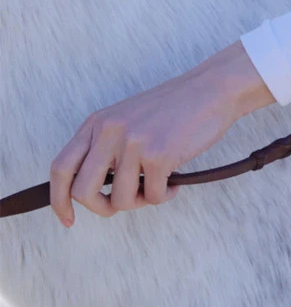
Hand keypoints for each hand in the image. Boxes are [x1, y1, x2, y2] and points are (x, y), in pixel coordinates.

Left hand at [50, 41, 274, 227]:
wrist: (213, 89)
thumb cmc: (176, 107)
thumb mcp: (128, 118)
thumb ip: (106, 146)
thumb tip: (92, 191)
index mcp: (97, 123)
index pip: (61, 169)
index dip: (60, 200)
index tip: (68, 218)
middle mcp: (109, 132)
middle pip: (83, 192)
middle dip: (101, 208)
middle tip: (122, 205)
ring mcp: (133, 143)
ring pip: (119, 199)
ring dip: (140, 201)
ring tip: (158, 187)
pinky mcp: (159, 155)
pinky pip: (153, 196)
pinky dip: (165, 196)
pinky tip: (175, 183)